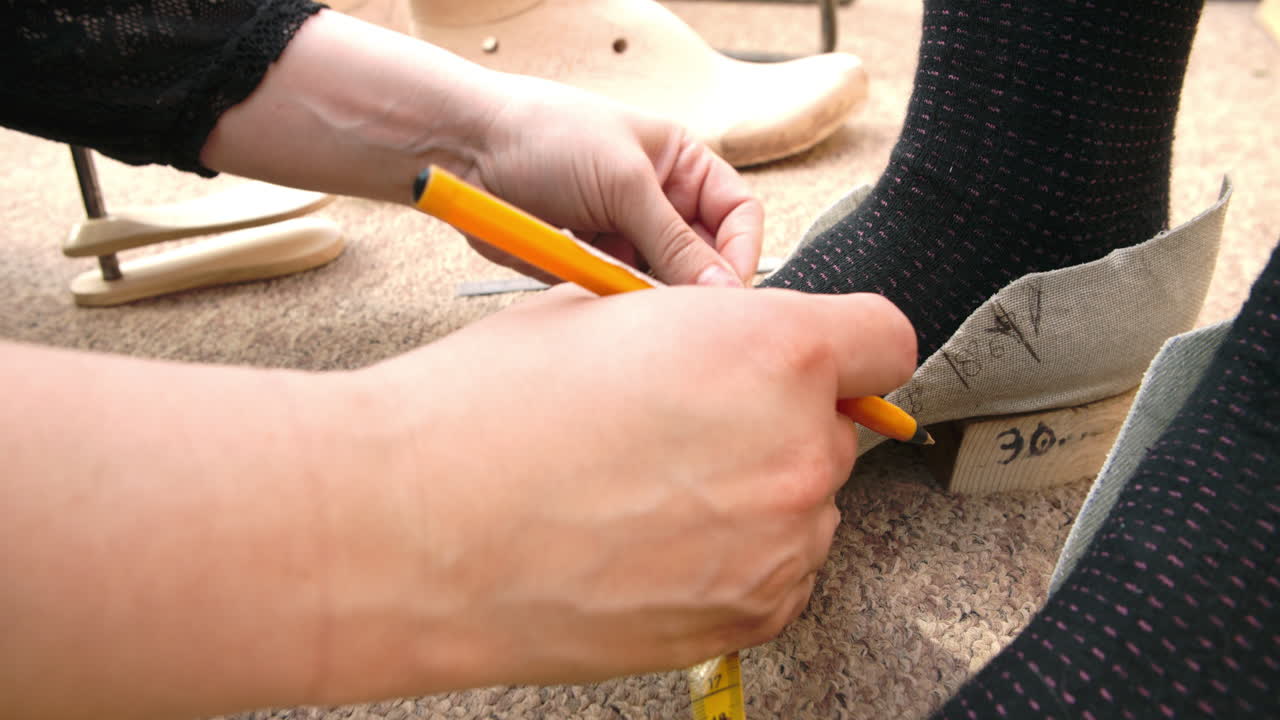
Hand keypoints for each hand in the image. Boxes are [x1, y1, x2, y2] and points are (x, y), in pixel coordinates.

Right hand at [320, 285, 914, 696]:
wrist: (413, 529)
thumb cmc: (488, 411)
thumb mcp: (605, 319)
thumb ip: (701, 332)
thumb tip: (727, 350)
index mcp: (773, 350)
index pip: (885, 340)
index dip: (847, 346)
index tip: (818, 362)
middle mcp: (799, 450)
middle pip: (836, 429)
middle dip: (778, 423)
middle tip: (687, 430)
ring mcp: (779, 546)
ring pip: (805, 507)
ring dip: (753, 496)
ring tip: (648, 495)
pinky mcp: (746, 618)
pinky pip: (775, 574)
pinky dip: (733, 559)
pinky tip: (648, 545)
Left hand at [455, 75, 763, 287]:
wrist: (467, 149)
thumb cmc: (545, 136)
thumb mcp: (624, 182)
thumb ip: (675, 240)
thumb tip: (721, 287)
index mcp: (681, 164)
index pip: (737, 214)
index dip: (739, 251)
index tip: (727, 289)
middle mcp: (659, 199)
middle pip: (704, 256)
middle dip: (696, 282)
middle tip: (684, 310)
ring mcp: (625, 232)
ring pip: (663, 282)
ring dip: (653, 295)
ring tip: (637, 301)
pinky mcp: (591, 260)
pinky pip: (620, 294)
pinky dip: (617, 301)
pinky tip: (603, 295)